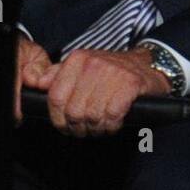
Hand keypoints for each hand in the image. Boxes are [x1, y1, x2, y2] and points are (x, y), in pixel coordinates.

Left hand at [35, 47, 170, 137]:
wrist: (149, 65)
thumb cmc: (114, 71)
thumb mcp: (84, 66)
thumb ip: (59, 74)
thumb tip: (40, 84)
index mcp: (77, 60)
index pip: (56, 98)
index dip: (58, 119)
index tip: (66, 126)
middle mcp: (93, 64)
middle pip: (74, 111)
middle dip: (79, 127)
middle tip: (86, 130)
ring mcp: (112, 73)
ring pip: (92, 116)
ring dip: (97, 128)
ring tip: (101, 127)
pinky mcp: (130, 85)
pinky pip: (112, 115)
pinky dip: (112, 125)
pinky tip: (114, 123)